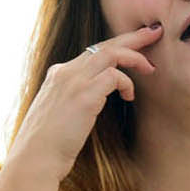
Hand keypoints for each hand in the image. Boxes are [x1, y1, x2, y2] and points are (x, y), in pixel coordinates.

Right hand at [9, 24, 161, 179]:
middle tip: (155, 32)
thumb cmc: (49, 145)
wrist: (35, 158)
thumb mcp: (60, 115)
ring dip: (136, 57)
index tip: (134, 45)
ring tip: (151, 68)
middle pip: (104, 45)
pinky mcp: (84, 95)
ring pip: (112, 53)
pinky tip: (129, 96)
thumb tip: (92, 103)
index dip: (116, 47)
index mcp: (58, 75)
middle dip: (132, 37)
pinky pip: (115, 76)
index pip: (92, 53)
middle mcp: (65, 72)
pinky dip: (128, 83)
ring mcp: (74, 81)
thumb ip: (74, 102)